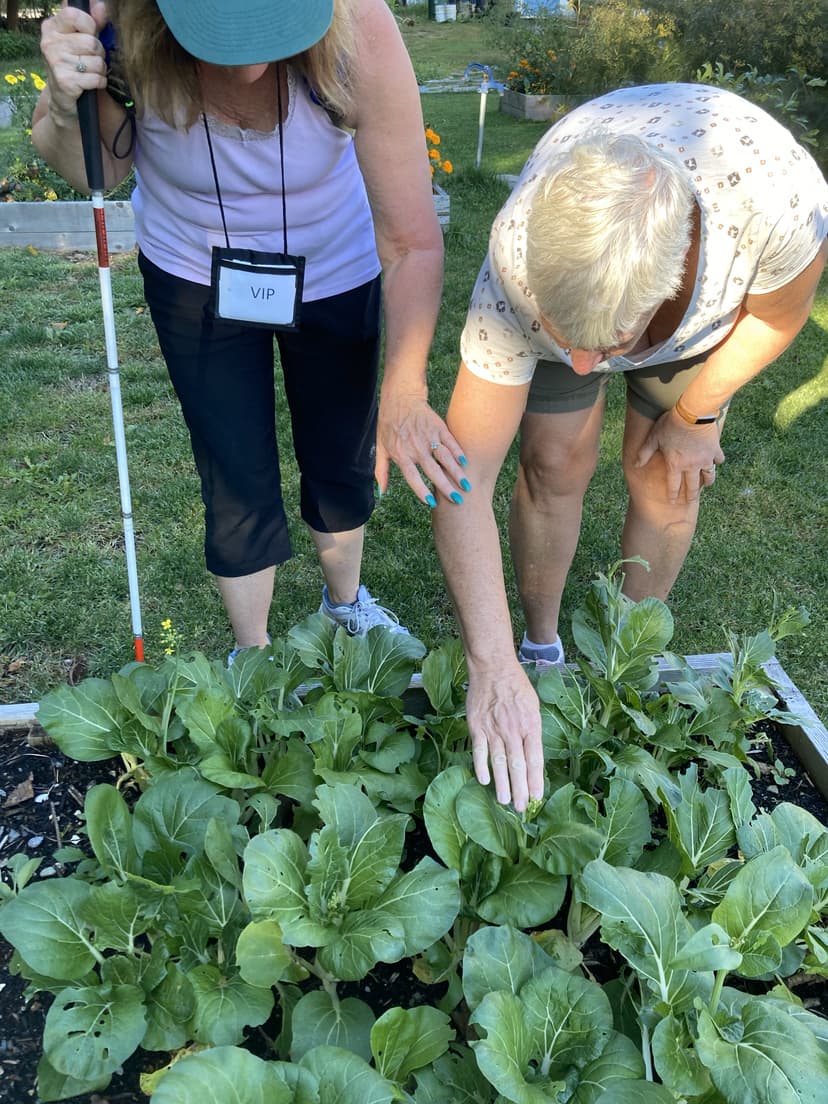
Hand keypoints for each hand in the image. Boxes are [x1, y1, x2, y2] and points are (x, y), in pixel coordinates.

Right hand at [40, 1, 107, 116]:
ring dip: (100, 69)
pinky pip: (97, 78)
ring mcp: (56, 62)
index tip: (90, 35)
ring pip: (97, 61)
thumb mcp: (80, 40)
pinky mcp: (65, 81)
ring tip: (90, 72)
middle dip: (99, 53)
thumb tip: (100, 5)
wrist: (63, 99)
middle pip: (91, 42)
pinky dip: (99, 82)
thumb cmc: (74, 65)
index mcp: (52, 28)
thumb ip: (92, 22)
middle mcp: (50, 43)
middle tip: (91, 60)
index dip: (90, 26)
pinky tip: (90, 84)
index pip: (74, 15)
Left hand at [376, 389, 469, 505]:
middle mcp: (416, 447)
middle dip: (446, 486)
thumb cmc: (389, 425)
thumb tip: (382, 492)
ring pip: (446, 457)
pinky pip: (451, 442)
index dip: (421, 490)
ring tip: (466, 485)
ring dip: (457, 472)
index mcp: (402, 454)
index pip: (413, 476)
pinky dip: (459, 453)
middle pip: (433, 470)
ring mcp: (429, 437)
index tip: (432, 502)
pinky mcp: (439, 427)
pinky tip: (465, 464)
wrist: (400, 398)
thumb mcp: (381, 447)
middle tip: (458, 500)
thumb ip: (381, 471)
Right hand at [466, 665, 544, 812]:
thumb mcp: (534, 706)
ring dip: (502, 784)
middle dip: (520, 790)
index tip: (536, 797)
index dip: (535, 781)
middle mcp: (513, 730)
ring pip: (499, 762)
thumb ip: (533, 730)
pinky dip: (481, 766)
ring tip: (504, 801)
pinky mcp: (477, 727)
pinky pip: (479, 751)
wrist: (493, 668)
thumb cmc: (516, 686)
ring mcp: (494, 729)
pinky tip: (484, 781)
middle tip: (521, 808)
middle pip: (518, 766)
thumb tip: (532, 754)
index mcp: (531, 726)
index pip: (535, 760)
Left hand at [635, 409, 724, 503]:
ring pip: (709, 476)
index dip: (673, 495)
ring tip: (706, 484)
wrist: (693, 413)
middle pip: (692, 486)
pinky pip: (719, 460)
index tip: (673, 502)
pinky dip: (717, 462)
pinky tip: (716, 462)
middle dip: (690, 496)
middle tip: (690, 501)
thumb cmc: (671, 425)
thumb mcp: (654, 438)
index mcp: (675, 465)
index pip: (673, 486)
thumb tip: (636, 465)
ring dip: (707, 481)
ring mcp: (705, 459)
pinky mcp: (715, 450)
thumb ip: (644, 453)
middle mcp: (691, 466)